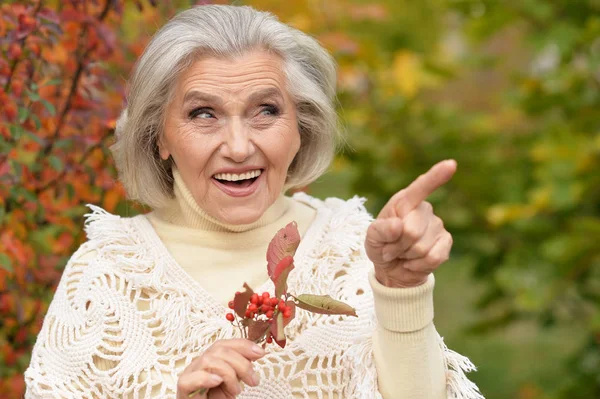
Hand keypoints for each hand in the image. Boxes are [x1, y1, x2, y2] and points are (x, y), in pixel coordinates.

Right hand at [177, 338, 264, 398]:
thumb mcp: (233, 382)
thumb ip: (240, 367)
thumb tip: (258, 352)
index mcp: (210, 359)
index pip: (224, 344)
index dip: (243, 345)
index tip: (261, 353)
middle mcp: (198, 364)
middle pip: (218, 350)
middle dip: (241, 363)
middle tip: (253, 380)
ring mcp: (189, 375)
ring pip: (208, 361)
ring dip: (228, 374)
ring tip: (237, 391)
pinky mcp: (183, 390)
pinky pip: (189, 380)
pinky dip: (205, 378)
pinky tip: (218, 381)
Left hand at [364, 160, 456, 287]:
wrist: (392, 268)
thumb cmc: (381, 246)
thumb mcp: (372, 238)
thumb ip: (380, 230)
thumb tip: (398, 226)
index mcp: (404, 201)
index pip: (420, 188)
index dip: (435, 176)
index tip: (451, 164)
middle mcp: (423, 209)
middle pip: (411, 231)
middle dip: (397, 245)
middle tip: (391, 248)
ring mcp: (437, 225)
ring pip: (421, 248)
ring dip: (406, 256)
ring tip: (402, 253)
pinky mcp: (446, 242)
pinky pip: (433, 257)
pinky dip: (418, 264)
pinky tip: (413, 262)